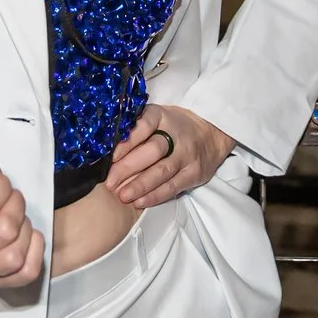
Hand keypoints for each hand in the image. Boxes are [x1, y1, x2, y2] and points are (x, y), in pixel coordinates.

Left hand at [104, 103, 232, 208]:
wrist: (211, 134)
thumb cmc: (173, 126)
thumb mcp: (157, 117)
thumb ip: (135, 127)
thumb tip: (106, 146)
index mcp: (162, 116)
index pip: (144, 125)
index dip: (127, 141)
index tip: (109, 156)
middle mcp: (176, 134)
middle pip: (152, 151)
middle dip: (129, 167)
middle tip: (110, 182)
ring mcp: (187, 155)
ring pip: (162, 171)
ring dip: (140, 185)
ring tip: (122, 195)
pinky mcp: (194, 173)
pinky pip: (173, 187)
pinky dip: (155, 196)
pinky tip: (139, 202)